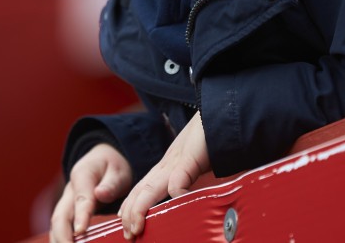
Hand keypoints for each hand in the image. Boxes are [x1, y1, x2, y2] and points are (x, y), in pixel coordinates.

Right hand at [50, 143, 131, 242]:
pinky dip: (61, 239)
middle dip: (62, 236)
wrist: (102, 162)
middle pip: (59, 216)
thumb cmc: (112, 167)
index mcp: (82, 176)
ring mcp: (66, 203)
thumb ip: (111, 183)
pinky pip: (61, 228)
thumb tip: (100, 194)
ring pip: (57, 224)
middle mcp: (69, 192)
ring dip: (59, 240)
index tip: (80, 231)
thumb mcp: (118, 170)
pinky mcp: (67, 213)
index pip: (81, 199)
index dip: (80, 216)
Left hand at [118, 111, 209, 238]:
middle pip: (140, 191)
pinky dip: (176, 193)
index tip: (126, 223)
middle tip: (127, 233)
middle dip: (130, 213)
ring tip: (135, 226)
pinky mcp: (189, 158)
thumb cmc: (209, 141)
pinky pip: (178, 179)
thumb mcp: (193, 166)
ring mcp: (176, 162)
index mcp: (166, 168)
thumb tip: (186, 200)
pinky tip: (178, 202)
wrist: (218, 115)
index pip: (142, 190)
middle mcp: (166, 166)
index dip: (131, 206)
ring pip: (150, 188)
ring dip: (139, 208)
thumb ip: (186, 182)